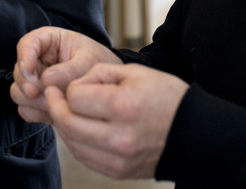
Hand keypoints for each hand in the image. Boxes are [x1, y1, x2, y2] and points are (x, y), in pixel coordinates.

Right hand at [11, 27, 119, 123]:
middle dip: (28, 84)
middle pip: (19, 72)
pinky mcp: (38, 101)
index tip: (29, 70)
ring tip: (54, 104)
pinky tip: (54, 113)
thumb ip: (68, 71)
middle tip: (42, 94)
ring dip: (32, 101)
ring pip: (18, 92)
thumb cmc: (100, 64)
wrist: (110, 85)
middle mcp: (38, 61)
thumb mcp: (89, 61)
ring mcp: (36, 82)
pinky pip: (26, 109)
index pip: (27, 43)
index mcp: (48, 41)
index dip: (24, 56)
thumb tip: (44, 82)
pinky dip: (36, 113)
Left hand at [47, 63, 188, 179]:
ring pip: (72, 143)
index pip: (75, 98)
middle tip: (52, 95)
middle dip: (54, 106)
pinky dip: (76, 142)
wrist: (194, 134)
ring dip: (63, 125)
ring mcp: (118, 159)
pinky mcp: (118, 172)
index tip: (66, 84)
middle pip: (68, 123)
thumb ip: (99, 73)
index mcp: (124, 107)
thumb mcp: (136, 72)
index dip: (67, 88)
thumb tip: (72, 86)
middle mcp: (119, 137)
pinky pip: (84, 157)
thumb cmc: (166, 98)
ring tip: (67, 110)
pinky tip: (80, 128)